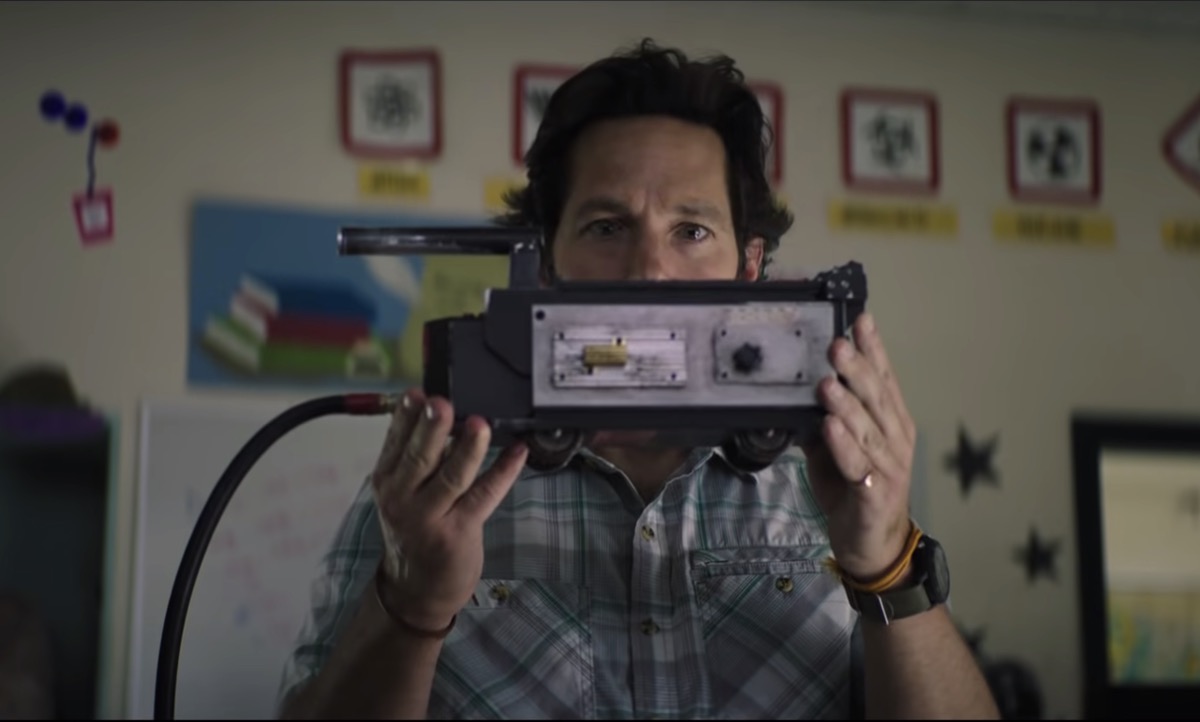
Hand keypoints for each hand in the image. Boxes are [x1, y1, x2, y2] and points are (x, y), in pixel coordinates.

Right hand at [370, 388, 527, 630]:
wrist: (417, 590)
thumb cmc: (415, 530)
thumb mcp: (403, 494)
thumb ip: (419, 459)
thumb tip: (449, 414)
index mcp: (387, 481)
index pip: (395, 443)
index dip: (406, 417)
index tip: (417, 392)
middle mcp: (403, 499)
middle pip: (419, 459)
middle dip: (431, 429)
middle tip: (441, 403)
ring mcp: (430, 518)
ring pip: (452, 478)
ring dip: (467, 450)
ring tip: (479, 424)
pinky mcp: (459, 532)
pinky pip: (484, 496)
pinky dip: (503, 472)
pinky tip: (518, 452)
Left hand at [800, 312, 915, 581]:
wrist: (874, 545)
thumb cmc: (854, 489)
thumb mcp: (835, 449)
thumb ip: (822, 421)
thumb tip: (797, 392)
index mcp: (890, 423)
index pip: (884, 379)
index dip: (873, 349)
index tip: (860, 320)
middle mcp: (895, 440)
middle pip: (876, 399)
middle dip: (857, 369)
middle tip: (837, 344)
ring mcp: (889, 467)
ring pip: (867, 431)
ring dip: (846, 406)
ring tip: (827, 383)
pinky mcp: (875, 495)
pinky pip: (858, 467)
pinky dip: (844, 447)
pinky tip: (829, 429)